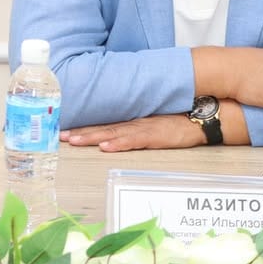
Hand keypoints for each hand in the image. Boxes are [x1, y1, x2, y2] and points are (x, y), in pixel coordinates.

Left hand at [61, 115, 205, 150]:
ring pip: (113, 133)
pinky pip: (133, 140)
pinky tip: (105, 146)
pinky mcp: (155, 136)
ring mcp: (144, 128)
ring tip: (75, 140)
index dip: (84, 127)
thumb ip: (136, 128)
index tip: (65, 131)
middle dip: (81, 132)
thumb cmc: (178, 121)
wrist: (201, 117)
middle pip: (103, 127)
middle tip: (61, 136)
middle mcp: (134, 123)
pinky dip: (118, 143)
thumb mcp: (153, 124)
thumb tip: (116, 135)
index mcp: (132, 120)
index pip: (104, 124)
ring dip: (92, 137)